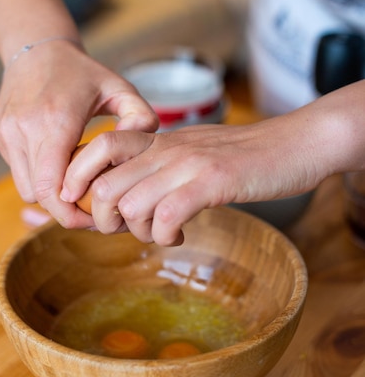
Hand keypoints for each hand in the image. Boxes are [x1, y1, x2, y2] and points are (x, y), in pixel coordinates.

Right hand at [0, 40, 157, 222]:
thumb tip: (137, 148)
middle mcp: (25, 128)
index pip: (52, 188)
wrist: (37, 48)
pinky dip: (38, 176)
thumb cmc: (84, 72)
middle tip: (90, 209)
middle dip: (63, 209)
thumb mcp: (121, 88)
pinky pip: (18, 171)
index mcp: (56, 120)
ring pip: (26, 188)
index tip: (94, 217)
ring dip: (50, 193)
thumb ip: (142, 117)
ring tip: (76, 184)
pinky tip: (59, 164)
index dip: (71, 213)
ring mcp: (7, 133)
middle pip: (39, 195)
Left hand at [61, 113, 327, 245]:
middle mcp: (167, 148)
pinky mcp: (212, 182)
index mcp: (161, 140)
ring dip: (139, 232)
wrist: (297, 143)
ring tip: (161, 233)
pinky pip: (166, 217)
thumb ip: (164, 167)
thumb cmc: (247, 155)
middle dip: (107, 221)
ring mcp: (189, 164)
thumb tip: (134, 198)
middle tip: (128, 230)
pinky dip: (165, 236)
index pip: (100, 146)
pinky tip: (180, 235)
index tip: (84, 206)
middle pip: (105, 186)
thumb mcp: (196, 153)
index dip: (80, 178)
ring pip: (131, 205)